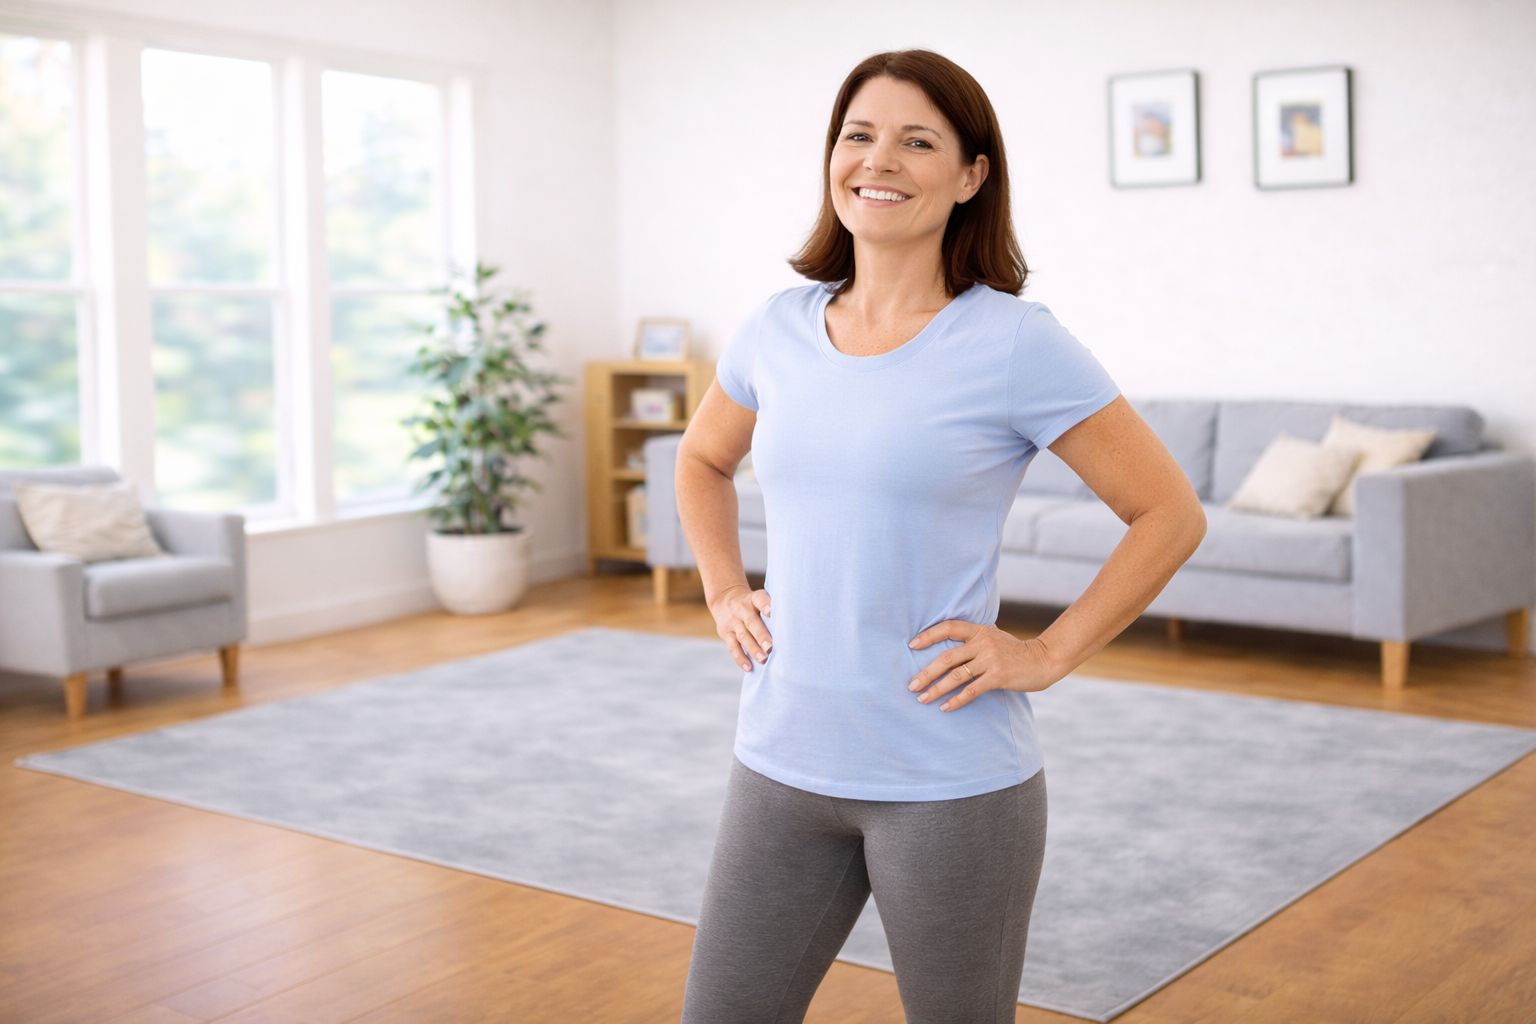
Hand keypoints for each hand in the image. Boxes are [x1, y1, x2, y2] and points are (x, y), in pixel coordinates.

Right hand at [708, 583, 772, 671]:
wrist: (724, 598)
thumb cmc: (752, 603)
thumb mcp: (758, 598)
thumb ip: (771, 608)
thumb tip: (793, 626)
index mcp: (752, 599)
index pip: (759, 599)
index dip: (765, 605)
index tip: (771, 613)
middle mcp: (742, 609)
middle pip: (751, 622)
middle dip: (761, 636)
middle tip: (770, 648)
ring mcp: (733, 622)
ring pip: (743, 636)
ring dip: (753, 649)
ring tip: (763, 660)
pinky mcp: (726, 634)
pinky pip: (733, 647)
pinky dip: (741, 658)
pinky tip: (749, 668)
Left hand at [907, 621, 1058, 711]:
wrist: (1044, 660)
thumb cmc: (1015, 652)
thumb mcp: (994, 637)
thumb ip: (974, 640)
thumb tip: (948, 647)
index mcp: (979, 630)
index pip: (948, 627)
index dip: (929, 635)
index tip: (912, 645)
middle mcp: (983, 643)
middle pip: (947, 657)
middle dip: (926, 673)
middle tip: (911, 685)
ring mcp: (991, 659)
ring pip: (956, 676)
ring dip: (936, 689)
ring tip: (922, 699)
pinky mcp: (998, 676)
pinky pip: (971, 690)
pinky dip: (956, 700)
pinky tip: (945, 707)